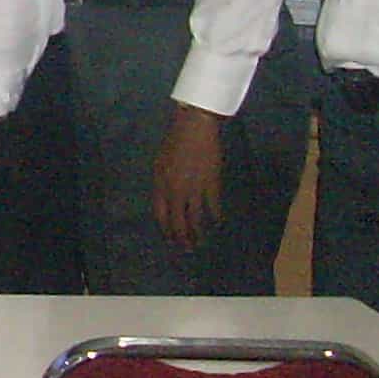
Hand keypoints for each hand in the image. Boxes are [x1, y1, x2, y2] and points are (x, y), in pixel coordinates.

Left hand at [152, 103, 226, 247]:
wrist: (194, 128)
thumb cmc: (175, 142)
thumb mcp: (160, 163)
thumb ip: (162, 184)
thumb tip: (166, 202)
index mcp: (160, 184)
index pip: (160, 214)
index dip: (165, 229)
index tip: (170, 239)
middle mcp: (175, 190)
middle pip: (177, 221)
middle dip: (181, 237)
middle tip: (186, 248)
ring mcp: (193, 189)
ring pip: (195, 218)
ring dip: (197, 232)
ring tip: (200, 242)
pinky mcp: (211, 184)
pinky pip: (213, 206)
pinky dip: (215, 216)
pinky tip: (217, 222)